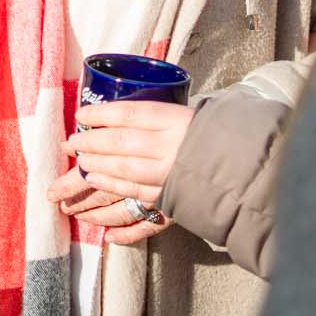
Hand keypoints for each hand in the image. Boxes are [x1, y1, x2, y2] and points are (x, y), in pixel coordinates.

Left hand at [65, 100, 194, 208]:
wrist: (244, 165)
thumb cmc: (205, 134)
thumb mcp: (181, 115)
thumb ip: (149, 117)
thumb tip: (104, 117)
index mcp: (175, 120)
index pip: (129, 114)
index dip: (100, 115)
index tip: (80, 116)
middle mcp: (172, 148)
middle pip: (122, 143)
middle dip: (91, 143)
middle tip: (71, 144)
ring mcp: (172, 176)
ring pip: (126, 172)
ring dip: (98, 168)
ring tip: (81, 164)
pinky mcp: (174, 199)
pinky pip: (140, 200)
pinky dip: (116, 197)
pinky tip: (98, 192)